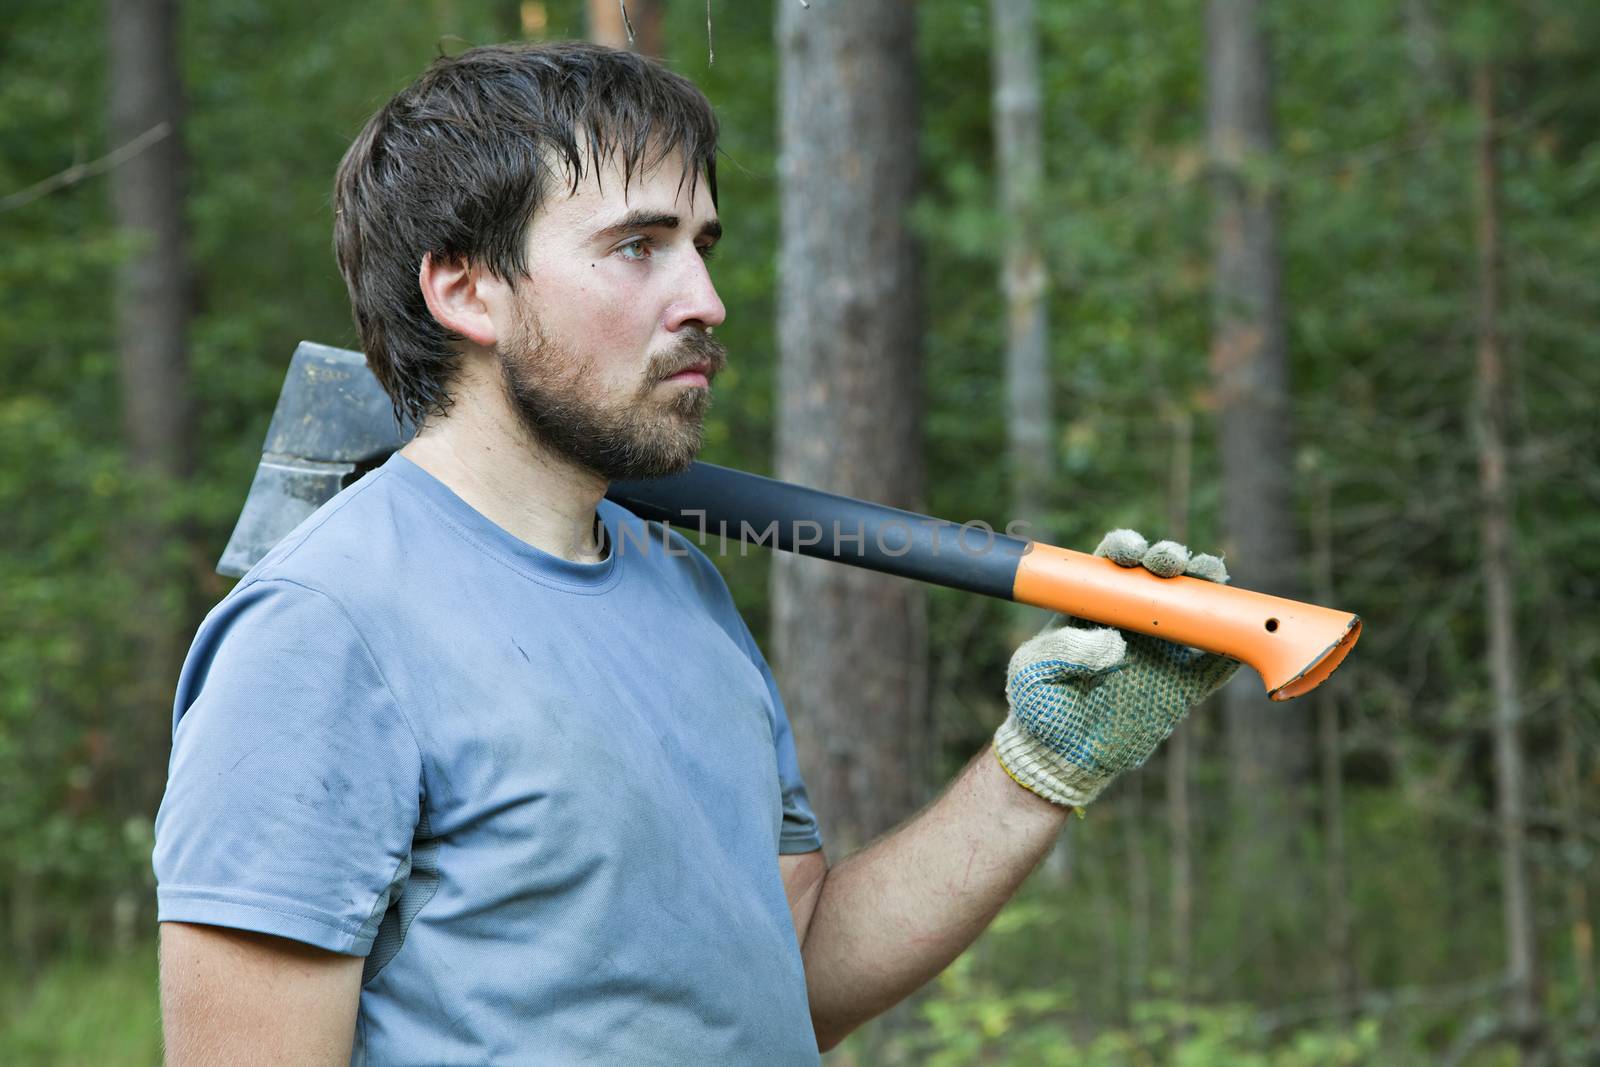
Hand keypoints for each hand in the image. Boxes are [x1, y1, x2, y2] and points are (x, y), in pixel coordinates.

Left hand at [993, 529, 1239, 809]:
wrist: (1060, 757)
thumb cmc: (1039, 705)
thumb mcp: (1034, 671)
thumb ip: (1065, 649)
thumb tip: (1114, 641)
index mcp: (1094, 607)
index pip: (1114, 565)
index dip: (1126, 548)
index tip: (1130, 554)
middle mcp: (1133, 620)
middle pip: (1159, 576)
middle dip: (1170, 559)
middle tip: (1170, 564)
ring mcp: (1162, 650)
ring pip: (1194, 610)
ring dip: (1208, 589)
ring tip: (1214, 580)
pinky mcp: (1183, 685)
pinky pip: (1215, 664)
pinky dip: (1233, 649)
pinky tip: (1246, 634)